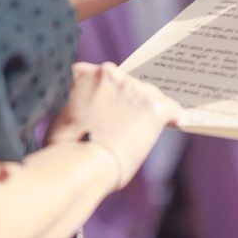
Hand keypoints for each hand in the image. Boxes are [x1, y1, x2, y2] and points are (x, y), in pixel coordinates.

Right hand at [46, 62, 180, 189]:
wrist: (80, 164)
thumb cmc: (63, 150)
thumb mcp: (61, 118)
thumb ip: (78, 107)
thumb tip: (88, 116)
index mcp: (83, 73)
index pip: (100, 78)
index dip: (104, 94)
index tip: (107, 106)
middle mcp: (110, 73)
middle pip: (126, 83)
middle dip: (127, 100)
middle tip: (125, 120)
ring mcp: (134, 88)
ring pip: (148, 94)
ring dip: (147, 108)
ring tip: (147, 125)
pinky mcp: (154, 106)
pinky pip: (171, 108)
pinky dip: (173, 116)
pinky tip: (176, 123)